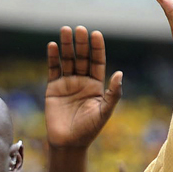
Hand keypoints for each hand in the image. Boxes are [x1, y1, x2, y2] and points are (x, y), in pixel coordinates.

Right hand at [46, 26, 122, 149]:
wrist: (68, 143)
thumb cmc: (89, 130)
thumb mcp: (104, 112)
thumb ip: (113, 94)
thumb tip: (119, 73)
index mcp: (96, 85)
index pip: (97, 62)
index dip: (97, 48)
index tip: (96, 34)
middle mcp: (82, 81)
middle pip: (82, 57)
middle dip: (81, 43)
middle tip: (80, 28)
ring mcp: (67, 83)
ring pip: (67, 60)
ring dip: (66, 45)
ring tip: (65, 30)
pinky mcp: (53, 88)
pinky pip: (53, 69)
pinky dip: (53, 57)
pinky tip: (52, 45)